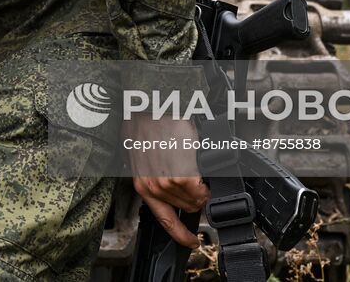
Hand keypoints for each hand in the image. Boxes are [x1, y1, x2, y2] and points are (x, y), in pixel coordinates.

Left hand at [126, 116, 209, 247]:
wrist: (151, 106)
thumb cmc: (146, 123)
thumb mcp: (143, 154)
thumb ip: (155, 173)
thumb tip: (170, 182)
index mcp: (142, 186)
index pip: (164, 221)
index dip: (180, 235)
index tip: (191, 242)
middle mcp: (153, 189)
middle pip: (186, 209)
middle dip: (195, 198)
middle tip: (195, 179)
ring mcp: (168, 185)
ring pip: (197, 201)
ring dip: (202, 189)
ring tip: (195, 168)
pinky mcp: (183, 177)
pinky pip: (203, 191)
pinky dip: (207, 184)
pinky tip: (201, 170)